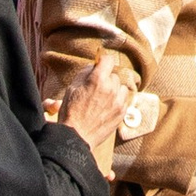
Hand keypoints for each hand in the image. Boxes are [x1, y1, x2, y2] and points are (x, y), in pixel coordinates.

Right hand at [55, 50, 135, 170]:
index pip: (108, 59)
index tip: (100, 65)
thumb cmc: (71, 111)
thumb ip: (85, 73)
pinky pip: (124, 99)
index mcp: (97, 79)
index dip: (103, 61)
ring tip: (102, 99)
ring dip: (114, 90)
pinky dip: (118, 101)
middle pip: (113, 75)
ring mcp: (118, 101)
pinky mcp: (122, 112)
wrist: (76, 136)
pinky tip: (107, 107)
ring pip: (121, 87)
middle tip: (96, 90)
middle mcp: (111, 88)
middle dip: (106, 79)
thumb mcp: (72, 87)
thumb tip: (95, 65)